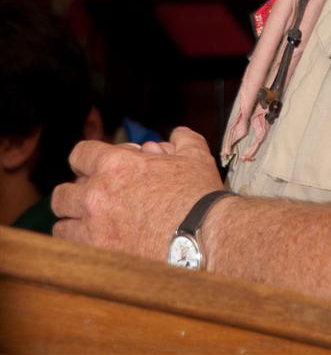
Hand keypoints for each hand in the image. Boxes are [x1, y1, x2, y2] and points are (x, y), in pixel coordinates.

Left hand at [51, 126, 223, 258]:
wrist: (204, 237)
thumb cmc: (198, 195)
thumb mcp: (194, 156)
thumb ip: (181, 140)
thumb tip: (175, 136)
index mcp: (115, 165)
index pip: (79, 155)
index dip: (88, 160)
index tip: (98, 169)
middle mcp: (96, 195)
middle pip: (62, 194)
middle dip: (75, 195)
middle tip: (94, 201)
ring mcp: (94, 230)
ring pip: (62, 227)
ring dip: (74, 225)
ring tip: (94, 228)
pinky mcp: (100, 258)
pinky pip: (75, 254)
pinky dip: (83, 250)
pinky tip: (102, 247)